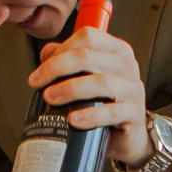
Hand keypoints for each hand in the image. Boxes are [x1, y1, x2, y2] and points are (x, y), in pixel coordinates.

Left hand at [29, 29, 150, 164]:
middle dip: (57, 68)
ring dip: (70, 89)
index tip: (42, 68)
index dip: (61, 49)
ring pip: (100, 82)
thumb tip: (47, 53)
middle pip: (88, 57)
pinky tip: (73, 119)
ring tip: (50, 98)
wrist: (126, 134)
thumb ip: (68, 60)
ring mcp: (133, 89)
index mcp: (116, 49)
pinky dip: (90, 116)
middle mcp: (127, 65)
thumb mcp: (87, 77)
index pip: (88, 37)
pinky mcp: (135, 113)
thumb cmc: (105, 101)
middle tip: (37, 83)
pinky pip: (112, 112)